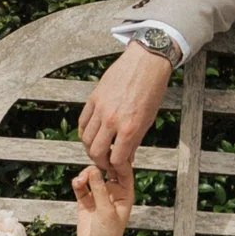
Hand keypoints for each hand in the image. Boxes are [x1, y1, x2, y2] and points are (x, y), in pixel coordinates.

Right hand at [71, 148, 135, 235]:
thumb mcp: (106, 211)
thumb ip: (100, 190)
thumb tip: (94, 169)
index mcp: (125, 194)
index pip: (124, 171)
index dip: (117, 160)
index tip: (107, 154)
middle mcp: (113, 193)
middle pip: (107, 170)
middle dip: (98, 165)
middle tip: (91, 165)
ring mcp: (99, 196)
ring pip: (92, 176)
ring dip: (85, 175)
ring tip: (80, 181)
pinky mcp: (85, 201)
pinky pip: (81, 186)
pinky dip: (78, 182)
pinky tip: (76, 184)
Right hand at [79, 43, 171, 172]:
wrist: (146, 63)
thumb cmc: (152, 89)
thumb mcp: (148, 119)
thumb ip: (135, 140)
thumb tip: (127, 157)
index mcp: (130, 128)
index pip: (117, 159)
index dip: (118, 170)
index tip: (120, 172)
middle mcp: (112, 120)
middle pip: (96, 152)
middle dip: (101, 164)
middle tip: (107, 165)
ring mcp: (101, 109)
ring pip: (86, 138)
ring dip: (91, 149)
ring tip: (99, 151)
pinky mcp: (93, 98)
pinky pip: (83, 121)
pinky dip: (84, 133)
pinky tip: (90, 136)